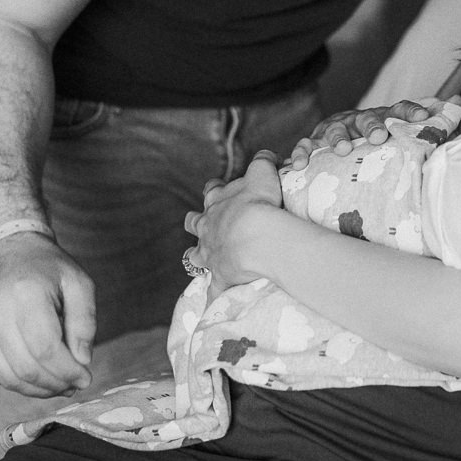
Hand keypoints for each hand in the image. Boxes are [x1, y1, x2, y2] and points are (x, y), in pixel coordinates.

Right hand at [0, 232, 95, 397]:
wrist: (9, 249)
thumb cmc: (48, 266)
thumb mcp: (79, 283)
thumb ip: (85, 322)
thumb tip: (82, 362)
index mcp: (25, 293)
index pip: (46, 349)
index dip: (67, 372)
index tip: (85, 378)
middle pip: (26, 368)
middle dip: (55, 385)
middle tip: (74, 385)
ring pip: (7, 377)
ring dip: (37, 389)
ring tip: (58, 385)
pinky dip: (17, 382)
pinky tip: (37, 376)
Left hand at [184, 150, 286, 287]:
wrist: (258, 237)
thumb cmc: (259, 203)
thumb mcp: (263, 173)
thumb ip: (263, 161)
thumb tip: (266, 155)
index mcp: (217, 202)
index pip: (211, 190)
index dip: (215, 189)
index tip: (219, 189)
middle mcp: (208, 227)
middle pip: (194, 222)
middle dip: (196, 222)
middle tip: (203, 224)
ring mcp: (211, 253)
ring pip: (195, 255)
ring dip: (198, 256)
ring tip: (200, 259)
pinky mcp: (219, 276)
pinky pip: (214, 291)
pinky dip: (213, 297)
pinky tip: (212, 306)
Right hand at [287, 99, 435, 169]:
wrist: (340, 142)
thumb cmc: (379, 141)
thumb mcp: (404, 132)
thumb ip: (432, 120)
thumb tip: (460, 100)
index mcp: (382, 117)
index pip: (399, 109)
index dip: (412, 111)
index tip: (423, 117)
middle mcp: (358, 120)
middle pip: (366, 119)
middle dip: (372, 127)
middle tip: (379, 137)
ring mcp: (334, 129)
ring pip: (333, 129)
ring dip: (337, 137)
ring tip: (343, 149)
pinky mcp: (312, 142)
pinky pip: (303, 146)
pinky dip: (300, 152)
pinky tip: (297, 163)